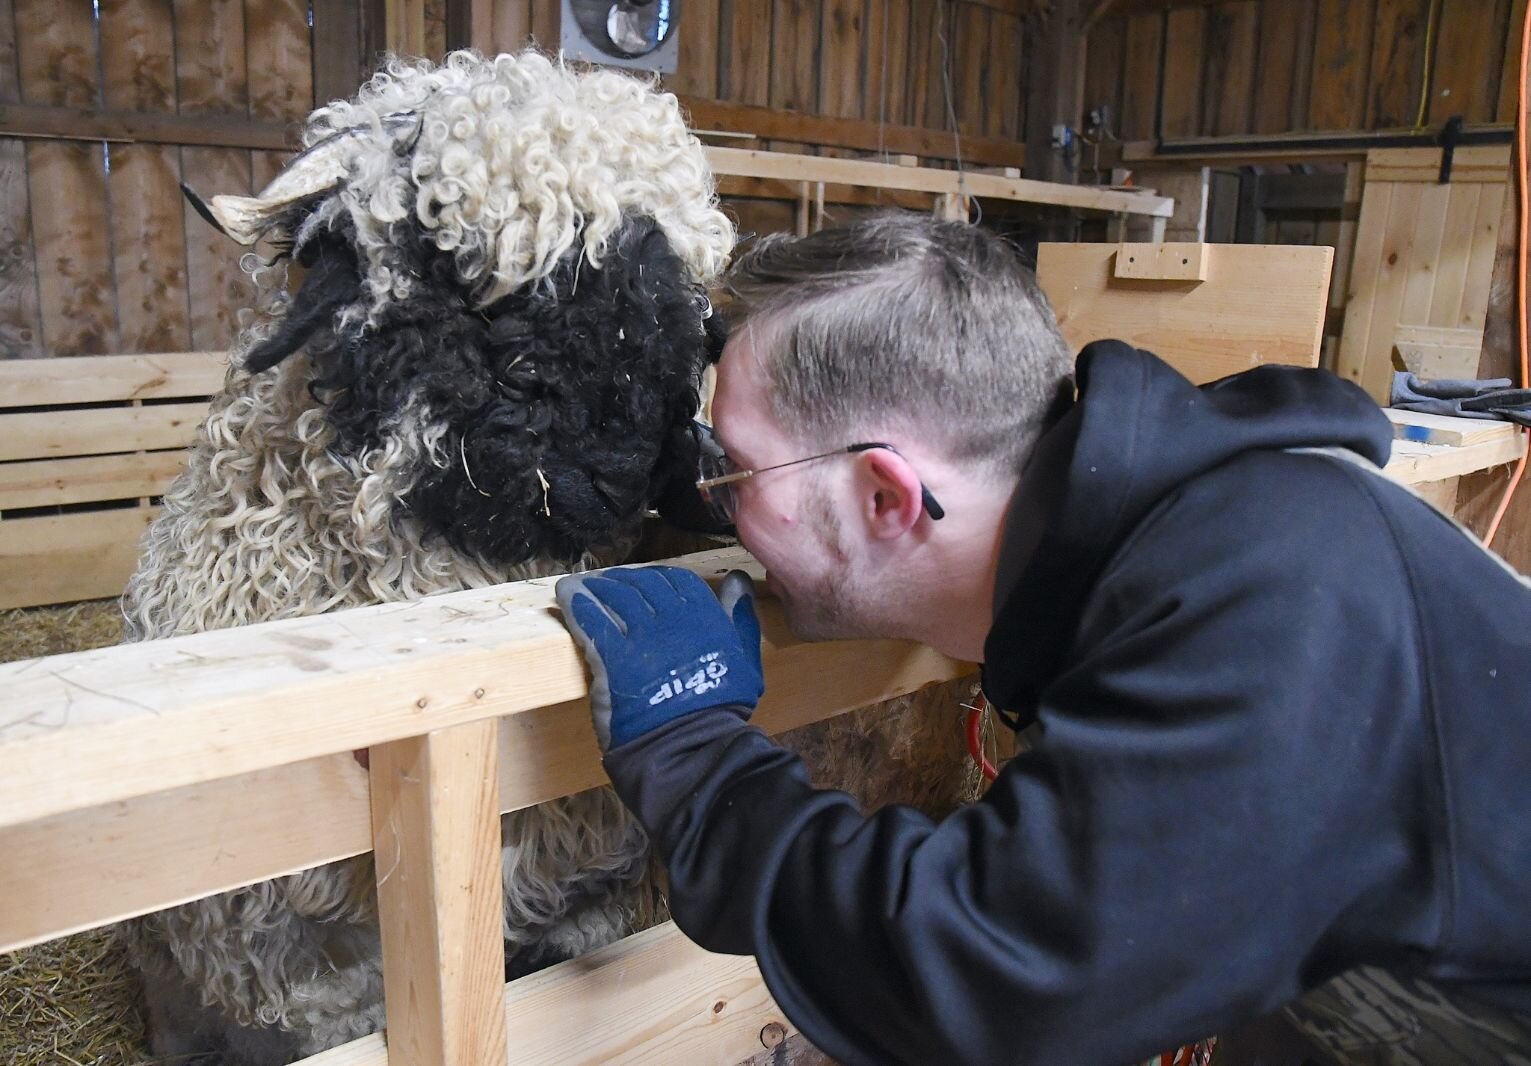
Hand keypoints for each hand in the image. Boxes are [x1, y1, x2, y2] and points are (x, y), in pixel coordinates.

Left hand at [555, 566, 763, 750]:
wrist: (691, 745)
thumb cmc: (722, 706)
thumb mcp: (746, 658)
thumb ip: (740, 616)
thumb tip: (738, 579)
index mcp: (705, 615)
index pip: (677, 580)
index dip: (659, 577)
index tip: (647, 580)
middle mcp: (672, 616)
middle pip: (641, 583)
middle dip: (624, 579)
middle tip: (609, 582)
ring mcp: (640, 634)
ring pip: (614, 595)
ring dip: (598, 586)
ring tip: (585, 584)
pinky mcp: (610, 656)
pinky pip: (589, 618)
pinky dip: (576, 602)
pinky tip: (567, 593)